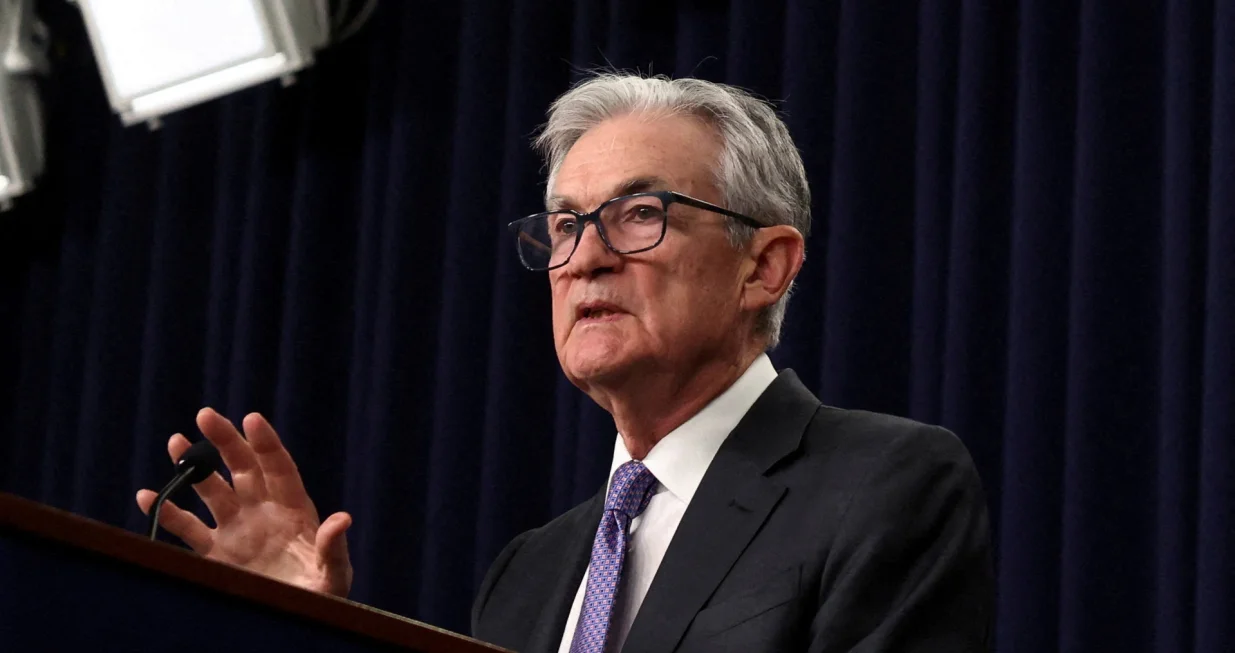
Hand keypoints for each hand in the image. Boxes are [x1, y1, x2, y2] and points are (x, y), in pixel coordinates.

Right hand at [136, 408, 352, 596]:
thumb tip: (342, 518)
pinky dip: (168, 512)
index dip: (266, 444)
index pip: (279, 468)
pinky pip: (188, 528)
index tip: (251, 419)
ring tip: (176, 442)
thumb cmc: (322, 596)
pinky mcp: (216, 553)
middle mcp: (263, 511)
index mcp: (293, 509)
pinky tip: (146, 496)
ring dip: (194, 468)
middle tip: (206, 415)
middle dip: (225, 441)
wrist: (294, 619)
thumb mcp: (333, 574)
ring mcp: (237, 530)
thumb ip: (334, 547)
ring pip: (212, 490)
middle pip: (242, 468)